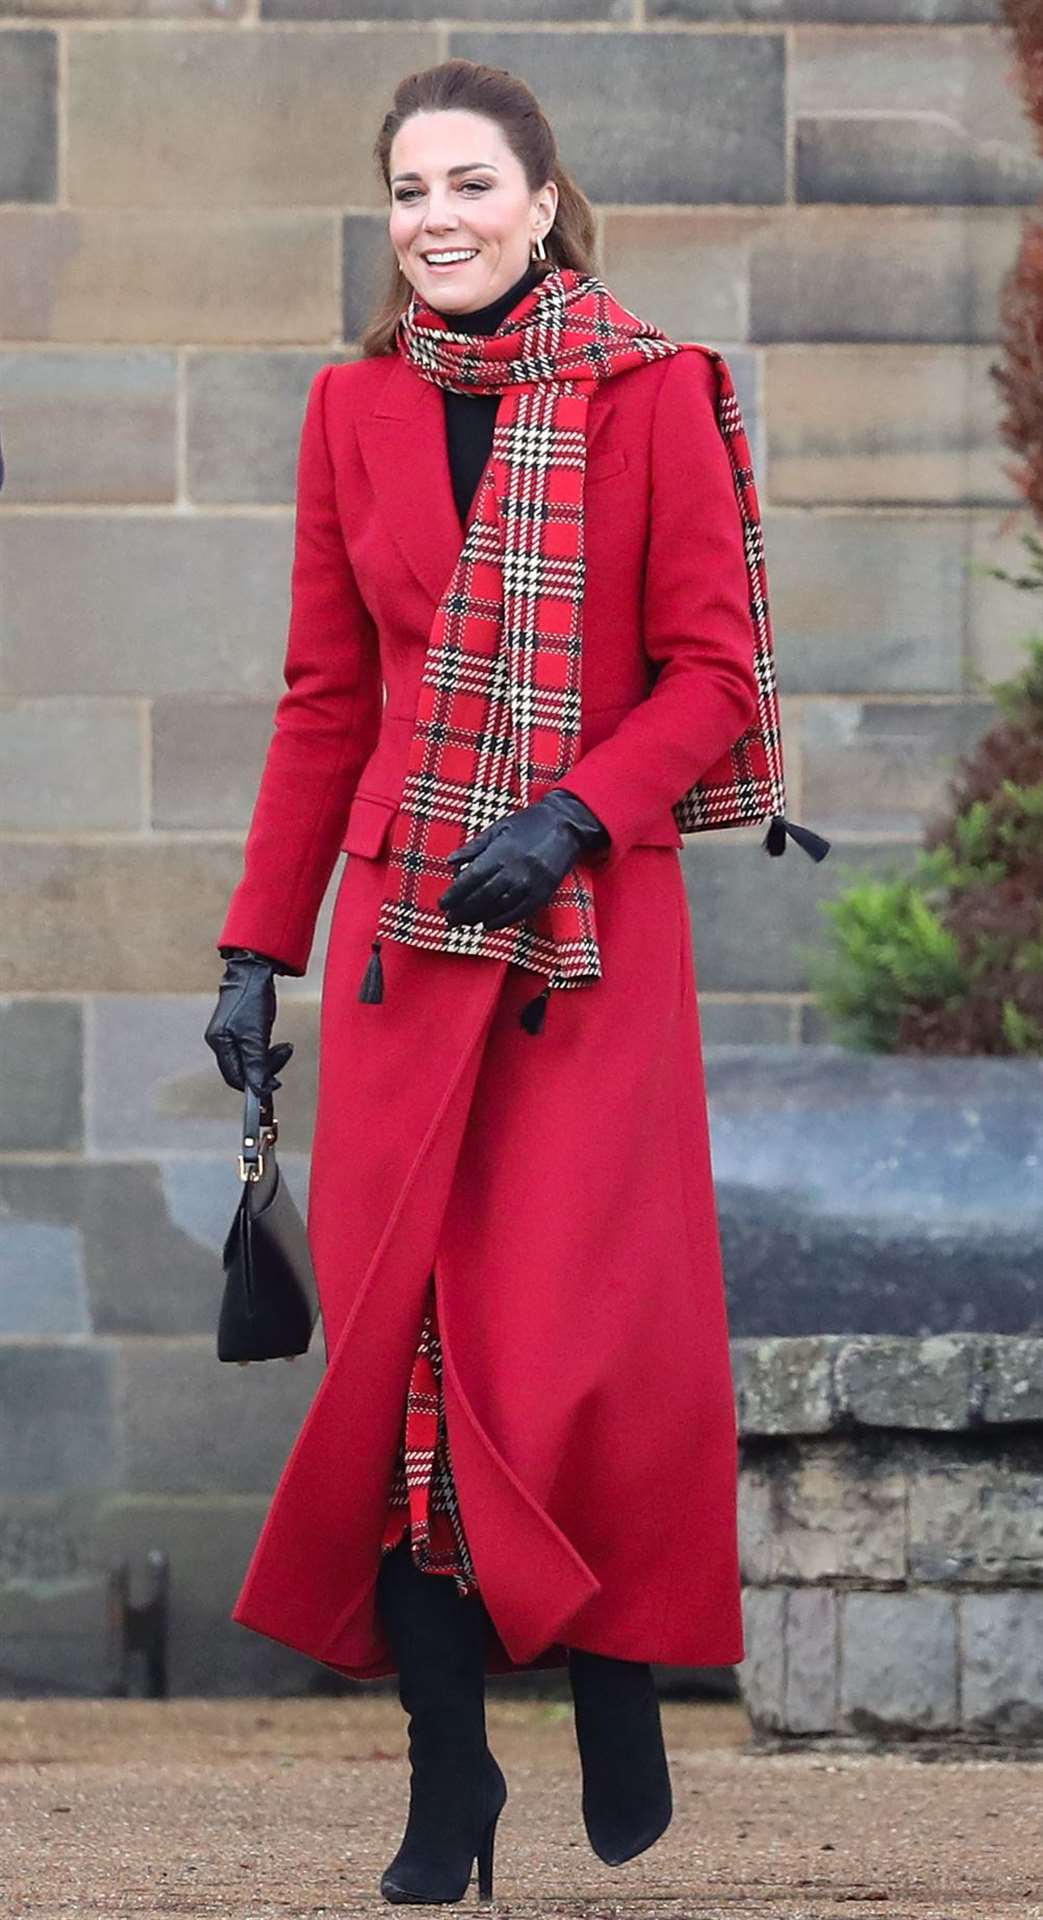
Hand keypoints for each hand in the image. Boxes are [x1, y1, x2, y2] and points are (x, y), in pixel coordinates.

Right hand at [204, 948, 293, 1095]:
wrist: (254, 970)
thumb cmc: (252, 998)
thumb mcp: (256, 1035)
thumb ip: (257, 1064)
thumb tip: (259, 1090)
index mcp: (218, 1042)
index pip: (234, 1077)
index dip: (254, 1085)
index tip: (274, 1086)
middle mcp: (219, 1040)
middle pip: (241, 1070)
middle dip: (264, 1069)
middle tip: (284, 1055)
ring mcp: (227, 1034)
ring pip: (248, 1060)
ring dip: (268, 1060)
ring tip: (284, 1048)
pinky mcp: (237, 1028)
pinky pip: (250, 1049)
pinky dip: (264, 1051)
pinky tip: (275, 1043)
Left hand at [438, 789, 609, 930]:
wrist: (566, 824)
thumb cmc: (529, 823)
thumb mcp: (498, 828)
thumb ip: (474, 847)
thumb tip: (450, 861)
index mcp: (500, 853)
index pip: (471, 879)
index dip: (455, 894)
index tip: (442, 904)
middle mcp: (514, 871)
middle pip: (482, 897)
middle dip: (462, 911)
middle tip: (450, 919)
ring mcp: (530, 884)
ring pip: (498, 908)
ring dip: (478, 918)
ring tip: (465, 922)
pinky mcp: (543, 893)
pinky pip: (519, 913)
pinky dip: (502, 921)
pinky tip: (488, 924)